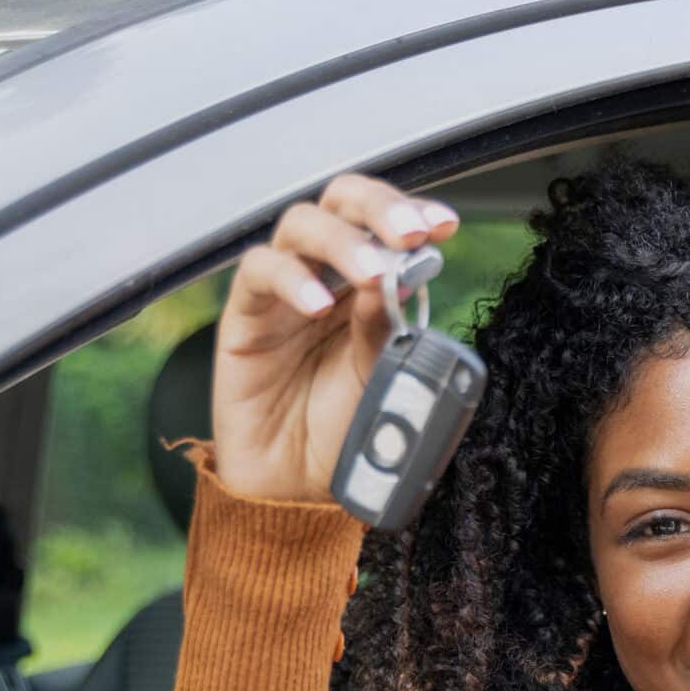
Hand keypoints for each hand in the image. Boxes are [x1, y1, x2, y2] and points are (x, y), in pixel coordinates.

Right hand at [210, 174, 461, 503]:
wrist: (299, 486)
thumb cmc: (343, 429)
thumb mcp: (381, 374)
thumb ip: (385, 324)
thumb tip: (395, 271)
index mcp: (364, 285)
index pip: (382, 226)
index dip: (411, 214)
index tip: (444, 226)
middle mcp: (323, 275)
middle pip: (341, 204)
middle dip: (379, 209)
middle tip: (409, 233)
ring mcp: (282, 291)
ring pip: (300, 226)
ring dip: (341, 241)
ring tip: (371, 273)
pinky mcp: (244, 315)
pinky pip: (260, 273)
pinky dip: (292, 280)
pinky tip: (319, 305)